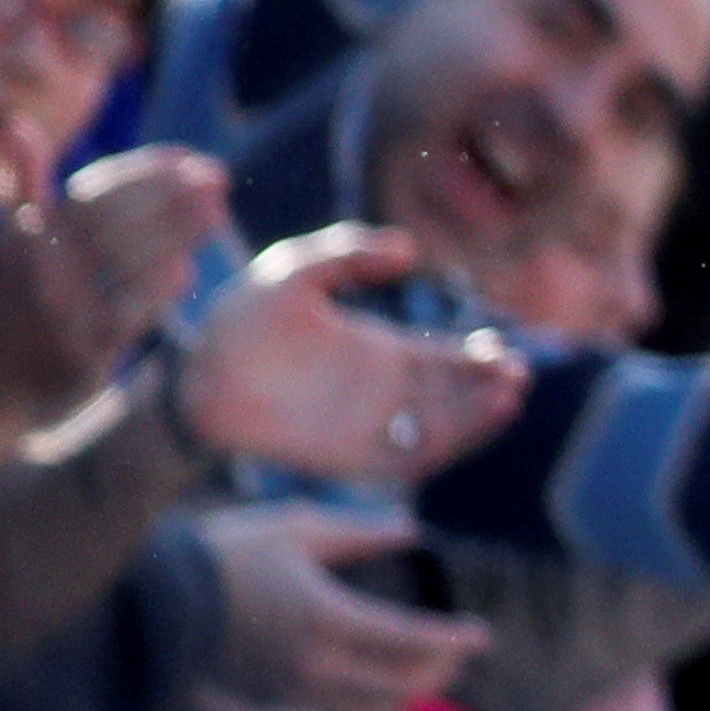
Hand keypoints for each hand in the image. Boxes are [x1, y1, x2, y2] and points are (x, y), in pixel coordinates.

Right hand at [0, 148, 235, 430]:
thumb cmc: (19, 295)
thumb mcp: (16, 239)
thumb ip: (26, 181)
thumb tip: (18, 123)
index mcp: (29, 232)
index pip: (95, 188)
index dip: (145, 168)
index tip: (190, 155)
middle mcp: (40, 267)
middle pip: (117, 220)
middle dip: (171, 195)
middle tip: (218, 176)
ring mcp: (59, 309)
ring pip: (127, 263)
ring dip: (178, 233)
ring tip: (218, 211)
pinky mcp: (79, 350)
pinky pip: (128, 312)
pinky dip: (159, 289)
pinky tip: (187, 270)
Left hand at [187, 226, 528, 484]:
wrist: (194, 373)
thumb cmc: (239, 317)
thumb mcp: (296, 268)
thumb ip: (349, 252)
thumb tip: (409, 249)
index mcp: (379, 350)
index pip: (445, 360)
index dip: (478, 360)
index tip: (504, 352)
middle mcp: (382, 393)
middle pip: (453, 398)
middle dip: (490, 389)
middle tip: (516, 376)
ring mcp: (365, 426)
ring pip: (437, 430)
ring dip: (475, 420)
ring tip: (505, 399)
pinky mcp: (344, 456)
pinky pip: (402, 461)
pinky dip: (438, 450)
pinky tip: (461, 430)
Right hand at [200, 502, 489, 710]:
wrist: (149, 606)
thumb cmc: (223, 555)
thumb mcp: (294, 527)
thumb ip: (359, 532)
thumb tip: (413, 530)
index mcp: (327, 618)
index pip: (412, 642)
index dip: (455, 642)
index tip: (481, 634)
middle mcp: (315, 667)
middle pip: (404, 688)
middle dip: (441, 672)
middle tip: (459, 651)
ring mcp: (292, 694)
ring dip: (407, 701)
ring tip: (421, 675)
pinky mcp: (273, 707)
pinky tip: (376, 692)